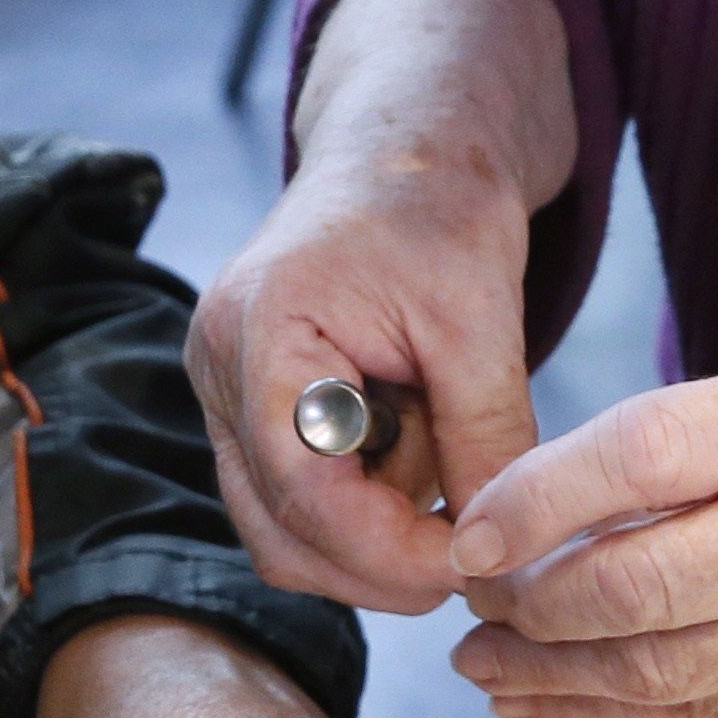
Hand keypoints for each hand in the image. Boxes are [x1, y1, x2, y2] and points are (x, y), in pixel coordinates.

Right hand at [190, 0, 572, 612]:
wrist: (407, 150)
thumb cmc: (438, 206)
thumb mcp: (481, 319)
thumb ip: (486, 437)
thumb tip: (497, 554)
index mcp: (260, 330)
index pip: (302, 489)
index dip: (386, 549)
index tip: (470, 567)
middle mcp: (219, 369)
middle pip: (277, 532)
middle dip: (380, 566)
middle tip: (474, 567)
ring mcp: (228, 395)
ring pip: (285, 531)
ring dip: (376, 540)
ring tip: (454, 483)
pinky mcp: (255, 411)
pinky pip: (299, 501)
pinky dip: (369, 510)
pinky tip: (427, 464)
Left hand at [445, 363, 717, 717]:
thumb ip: (704, 445)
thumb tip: (547, 500)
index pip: (647, 455)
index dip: (540, 499)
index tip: (473, 528)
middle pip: (639, 584)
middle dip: (527, 601)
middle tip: (470, 595)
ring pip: (655, 671)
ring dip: (546, 673)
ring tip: (484, 657)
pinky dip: (601, 716)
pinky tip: (542, 702)